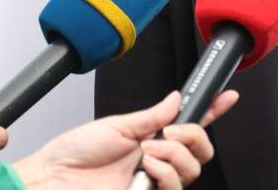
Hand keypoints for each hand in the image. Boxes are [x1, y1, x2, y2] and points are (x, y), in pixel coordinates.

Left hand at [12, 90, 237, 189]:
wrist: (51, 179)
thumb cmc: (74, 154)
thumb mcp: (117, 126)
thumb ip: (152, 116)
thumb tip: (177, 99)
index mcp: (151, 138)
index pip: (190, 124)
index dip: (212, 111)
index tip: (226, 96)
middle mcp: (156, 161)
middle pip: (200, 153)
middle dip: (195, 137)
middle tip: (172, 132)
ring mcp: (152, 182)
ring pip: (191, 171)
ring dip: (175, 155)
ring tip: (149, 151)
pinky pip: (174, 188)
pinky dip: (165, 173)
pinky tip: (148, 167)